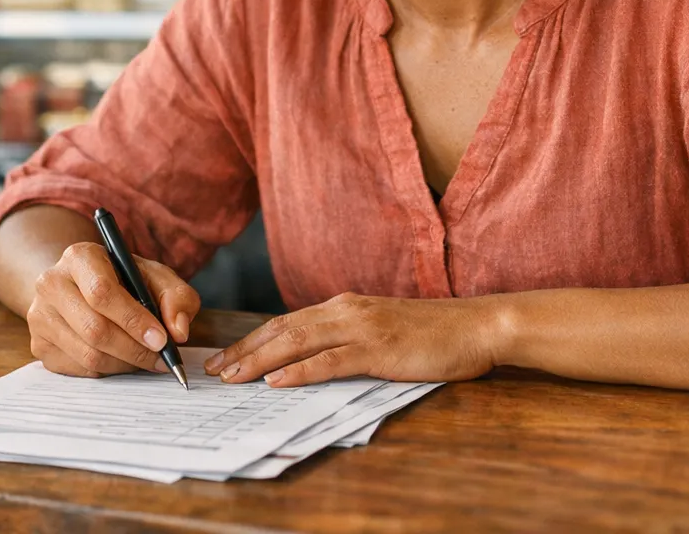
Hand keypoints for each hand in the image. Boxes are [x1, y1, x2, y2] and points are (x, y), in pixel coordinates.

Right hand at [25, 242, 199, 377]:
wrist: (80, 285)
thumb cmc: (122, 280)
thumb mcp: (155, 276)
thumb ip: (177, 297)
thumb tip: (178, 331)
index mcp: (79, 257)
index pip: (102, 292)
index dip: (134, 320)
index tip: (162, 340)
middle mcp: (51, 283)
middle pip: (94, 329)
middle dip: (135, 349)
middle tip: (161, 358)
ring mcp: (40, 316)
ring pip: (88, 354)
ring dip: (125, 363)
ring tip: (145, 359)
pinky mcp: (39, 345)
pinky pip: (80, 369)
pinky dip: (109, 370)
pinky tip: (122, 358)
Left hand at [203, 292, 501, 387]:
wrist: (475, 326)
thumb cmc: (432, 335)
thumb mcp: (381, 332)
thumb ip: (348, 340)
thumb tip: (312, 361)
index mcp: (344, 306)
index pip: (286, 323)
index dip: (251, 340)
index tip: (224, 358)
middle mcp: (346, 310)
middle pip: (282, 329)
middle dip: (244, 350)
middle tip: (213, 370)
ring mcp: (361, 327)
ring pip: (297, 342)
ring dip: (259, 360)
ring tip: (232, 376)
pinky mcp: (378, 349)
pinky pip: (330, 360)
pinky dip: (299, 371)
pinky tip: (276, 382)